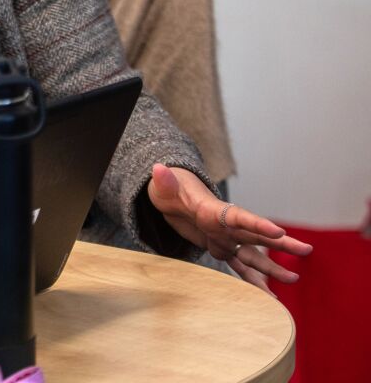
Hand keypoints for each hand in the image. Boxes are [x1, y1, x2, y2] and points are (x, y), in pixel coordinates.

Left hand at [147, 163, 312, 292]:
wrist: (172, 199)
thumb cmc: (170, 191)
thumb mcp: (164, 186)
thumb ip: (164, 181)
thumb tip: (158, 169)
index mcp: (216, 210)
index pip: (240, 217)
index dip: (258, 224)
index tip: (279, 231)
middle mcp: (226, 225)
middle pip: (257, 235)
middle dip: (281, 243)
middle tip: (307, 250)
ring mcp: (226, 238)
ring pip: (253, 255)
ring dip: (272, 268)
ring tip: (293, 280)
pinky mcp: (221, 248)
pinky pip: (239, 267)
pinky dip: (253, 281)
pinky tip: (268, 297)